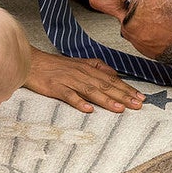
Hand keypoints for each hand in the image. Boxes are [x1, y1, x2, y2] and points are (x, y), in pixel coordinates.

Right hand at [24, 47, 144, 113]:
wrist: (31, 62)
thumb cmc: (54, 65)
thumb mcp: (78, 63)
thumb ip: (97, 67)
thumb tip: (114, 74)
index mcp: (88, 69)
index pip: (111, 79)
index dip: (126, 88)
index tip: (140, 97)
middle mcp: (81, 74)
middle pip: (105, 86)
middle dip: (123, 96)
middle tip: (138, 105)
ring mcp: (68, 80)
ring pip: (91, 91)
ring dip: (106, 100)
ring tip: (120, 108)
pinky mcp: (55, 87)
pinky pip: (69, 95)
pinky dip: (79, 102)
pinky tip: (88, 110)